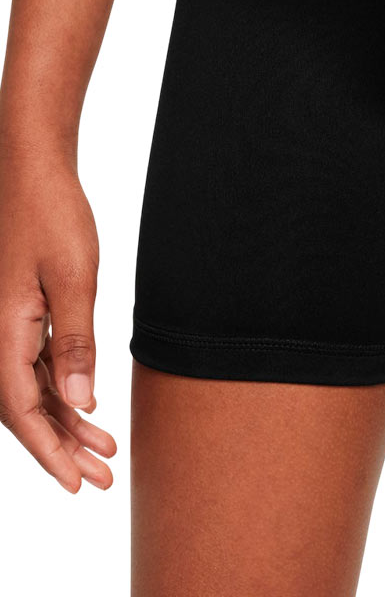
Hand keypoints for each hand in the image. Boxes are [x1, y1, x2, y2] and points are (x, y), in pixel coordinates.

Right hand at [0, 144, 115, 490]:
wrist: (33, 169)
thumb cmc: (52, 215)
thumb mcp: (72, 277)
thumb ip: (74, 340)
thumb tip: (79, 400)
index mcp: (2, 332)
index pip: (23, 410)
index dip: (50, 452)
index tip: (77, 484)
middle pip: (27, 409)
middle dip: (63, 447)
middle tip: (102, 478)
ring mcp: (7, 323)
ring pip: (34, 388)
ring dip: (68, 422)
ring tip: (105, 452)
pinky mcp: (22, 310)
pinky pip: (37, 363)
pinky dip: (64, 388)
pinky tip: (87, 405)